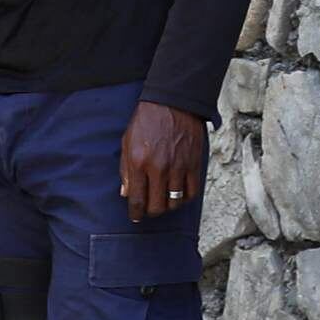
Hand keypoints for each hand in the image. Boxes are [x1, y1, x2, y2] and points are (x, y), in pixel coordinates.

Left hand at [120, 101, 206, 222]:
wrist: (173, 102)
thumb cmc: (147, 120)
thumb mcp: (127, 142)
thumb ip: (126, 169)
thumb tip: (126, 193)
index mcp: (139, 162)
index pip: (137, 199)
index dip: (136, 213)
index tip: (136, 217)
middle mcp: (159, 168)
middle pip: (157, 206)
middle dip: (151, 212)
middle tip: (150, 208)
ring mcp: (178, 167)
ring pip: (175, 203)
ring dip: (169, 206)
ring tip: (165, 200)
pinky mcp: (193, 164)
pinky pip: (191, 192)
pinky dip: (185, 198)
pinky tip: (179, 194)